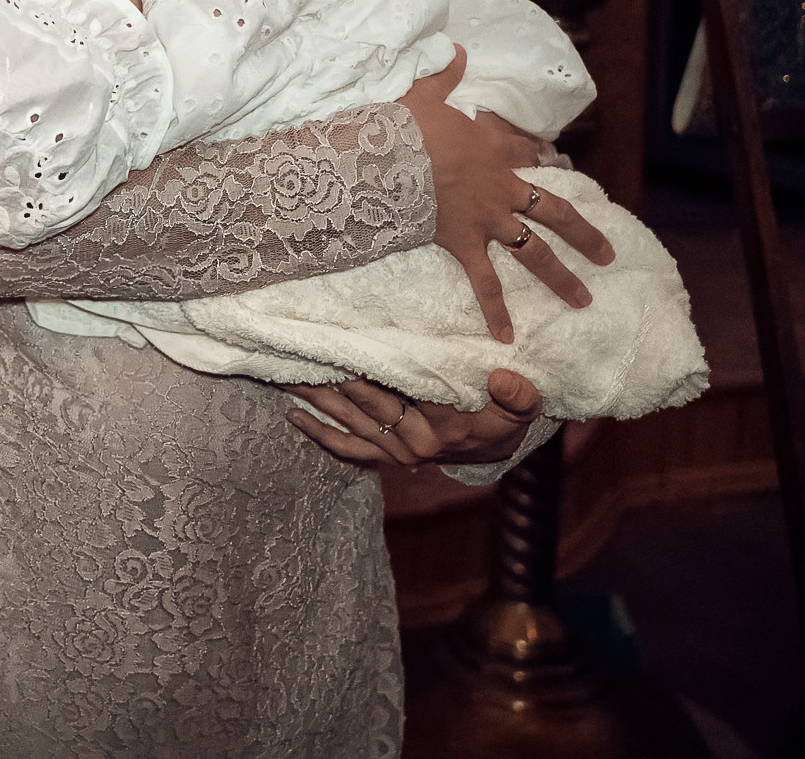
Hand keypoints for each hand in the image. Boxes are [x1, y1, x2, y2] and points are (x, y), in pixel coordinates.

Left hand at [286, 369, 544, 467]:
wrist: (495, 449)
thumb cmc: (503, 419)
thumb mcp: (521, 409)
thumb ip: (518, 396)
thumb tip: (504, 379)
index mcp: (443, 426)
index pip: (400, 393)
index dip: (368, 371)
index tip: (341, 349)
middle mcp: (414, 443)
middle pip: (365, 405)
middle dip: (331, 377)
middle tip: (299, 351)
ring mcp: (395, 452)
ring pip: (349, 423)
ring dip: (315, 399)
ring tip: (283, 374)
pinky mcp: (384, 457)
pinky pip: (348, 448)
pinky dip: (320, 434)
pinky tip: (293, 415)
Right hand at [398, 46, 613, 342]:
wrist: (394, 157)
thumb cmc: (409, 126)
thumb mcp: (426, 93)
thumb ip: (446, 75)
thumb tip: (458, 49)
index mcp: (494, 152)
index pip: (525, 154)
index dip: (536, 155)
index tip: (545, 157)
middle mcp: (502, 190)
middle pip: (554, 213)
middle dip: (583, 235)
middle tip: (607, 255)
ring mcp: (488, 221)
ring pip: (534, 252)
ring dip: (560, 278)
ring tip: (583, 300)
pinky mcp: (465, 245)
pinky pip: (485, 283)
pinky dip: (495, 311)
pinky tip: (507, 337)